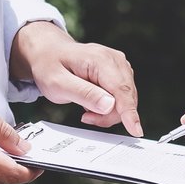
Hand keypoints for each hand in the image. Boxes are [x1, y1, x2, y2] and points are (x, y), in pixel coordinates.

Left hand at [12, 22, 140, 135]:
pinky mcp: (120, 73)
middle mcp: (115, 59)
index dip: (129, 112)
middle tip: (85, 117)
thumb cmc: (50, 66)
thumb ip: (84, 94)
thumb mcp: (58, 83)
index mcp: (100, 59)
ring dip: (108, 112)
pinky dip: (109, 107)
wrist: (49, 53)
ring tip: (85, 108)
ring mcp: (120, 66)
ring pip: (126, 100)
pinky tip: (93, 103)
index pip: (121, 90)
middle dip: (108, 115)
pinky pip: (122, 98)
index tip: (136, 130)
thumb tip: (110, 105)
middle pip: (126, 98)